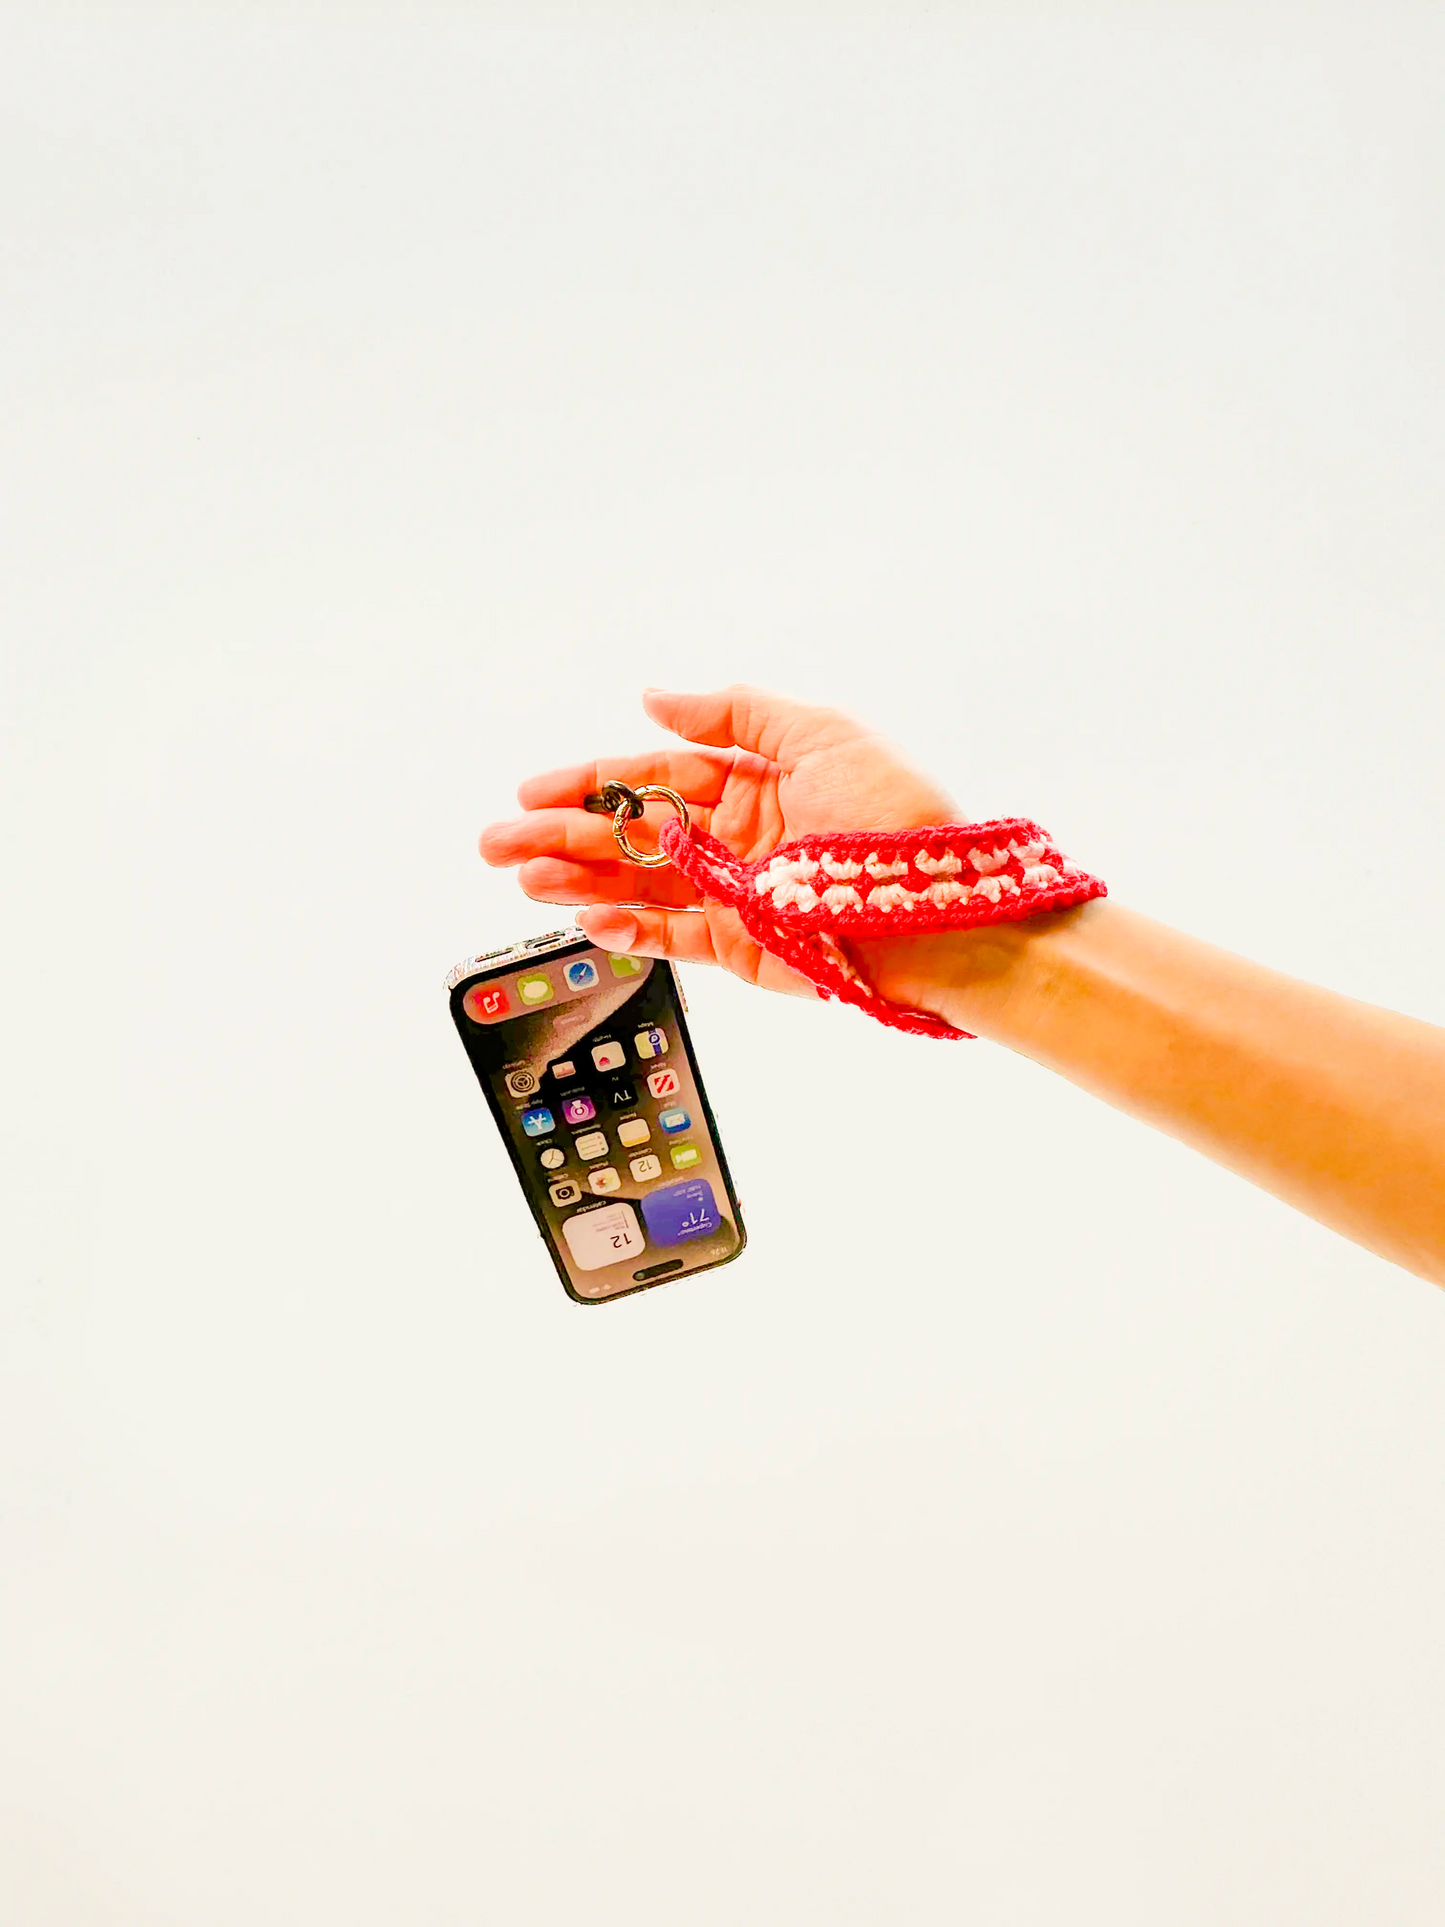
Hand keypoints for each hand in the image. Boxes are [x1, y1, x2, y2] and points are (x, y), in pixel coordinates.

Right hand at [479, 685, 956, 997]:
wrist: (940, 913)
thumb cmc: (898, 819)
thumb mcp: (823, 732)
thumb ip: (735, 712)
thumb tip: (656, 698)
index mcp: (760, 782)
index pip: (657, 776)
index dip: (594, 780)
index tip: (537, 789)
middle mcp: (742, 839)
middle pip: (633, 833)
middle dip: (563, 834)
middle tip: (499, 839)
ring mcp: (737, 895)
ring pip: (638, 886)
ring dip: (578, 881)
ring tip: (523, 877)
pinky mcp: (744, 950)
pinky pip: (671, 937)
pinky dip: (626, 929)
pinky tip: (585, 916)